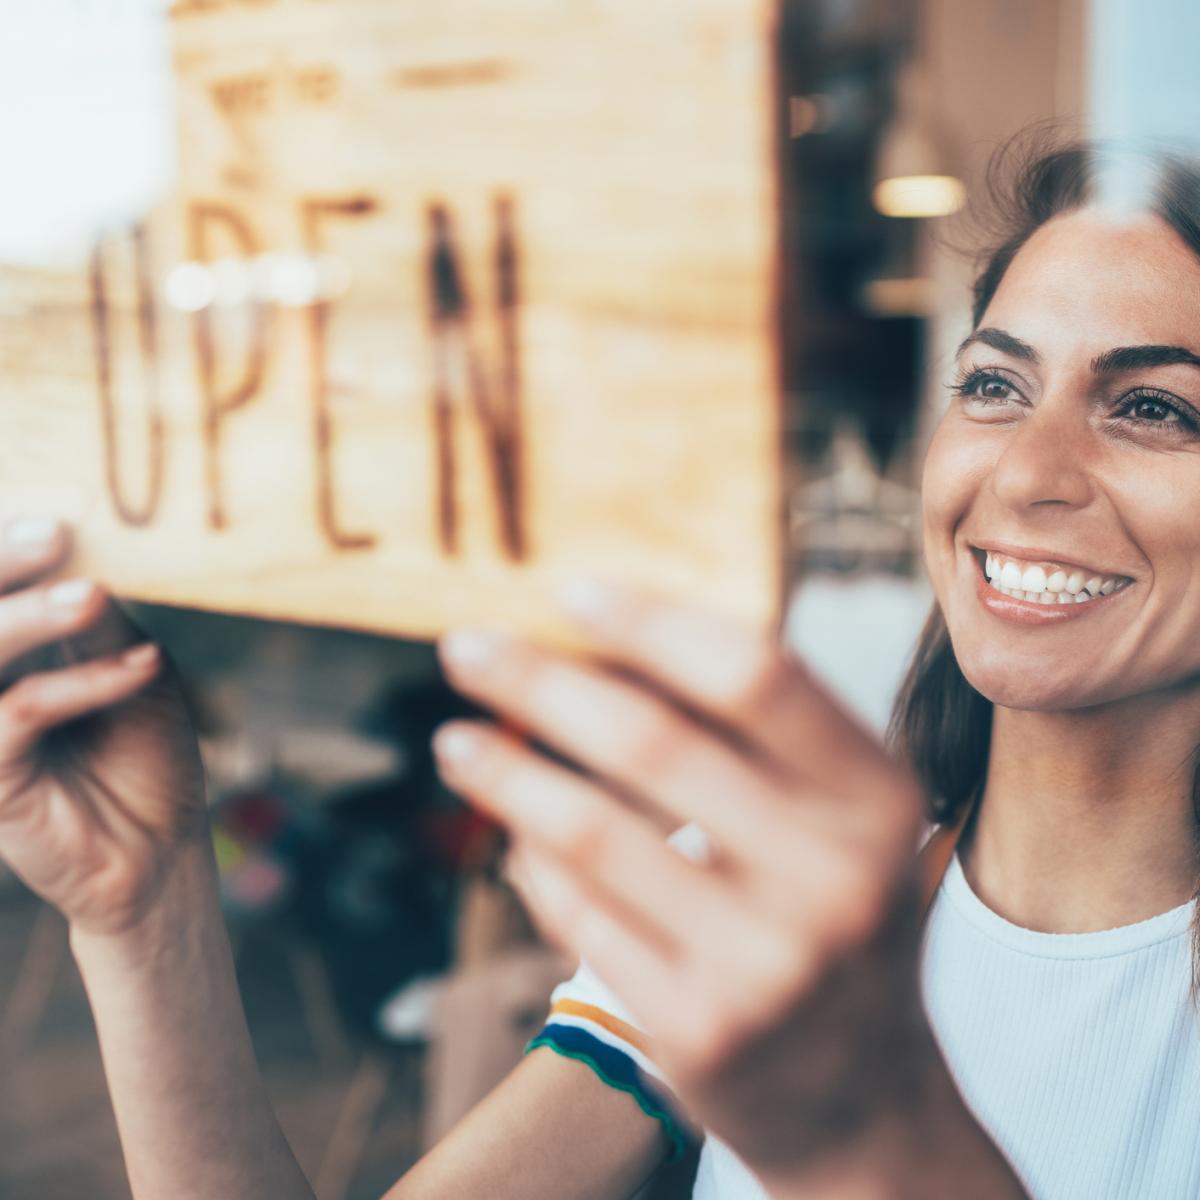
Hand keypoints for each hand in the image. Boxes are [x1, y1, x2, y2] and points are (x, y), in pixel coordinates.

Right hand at [0, 518, 205, 936]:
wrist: (163, 850)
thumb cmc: (147, 755)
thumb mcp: (136, 669)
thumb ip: (102, 620)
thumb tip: (80, 546)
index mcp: (12, 654)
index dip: (4, 549)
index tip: (52, 514)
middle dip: (1, 567)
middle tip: (53, 534)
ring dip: (31, 621)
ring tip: (91, 596)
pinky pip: (16, 715)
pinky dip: (81, 684)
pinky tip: (141, 667)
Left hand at [432, 581, 944, 1191]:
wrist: (861, 1100)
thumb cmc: (835, 916)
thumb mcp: (840, 818)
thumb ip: (757, 734)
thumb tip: (611, 639)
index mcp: (876, 798)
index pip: (754, 675)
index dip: (652, 621)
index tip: (567, 590)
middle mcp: (835, 878)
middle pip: (652, 741)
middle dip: (539, 681)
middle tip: (464, 646)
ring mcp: (766, 965)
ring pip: (591, 832)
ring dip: (505, 772)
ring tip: (454, 740)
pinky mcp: (698, 1032)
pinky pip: (579, 916)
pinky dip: (532, 862)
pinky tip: (513, 833)